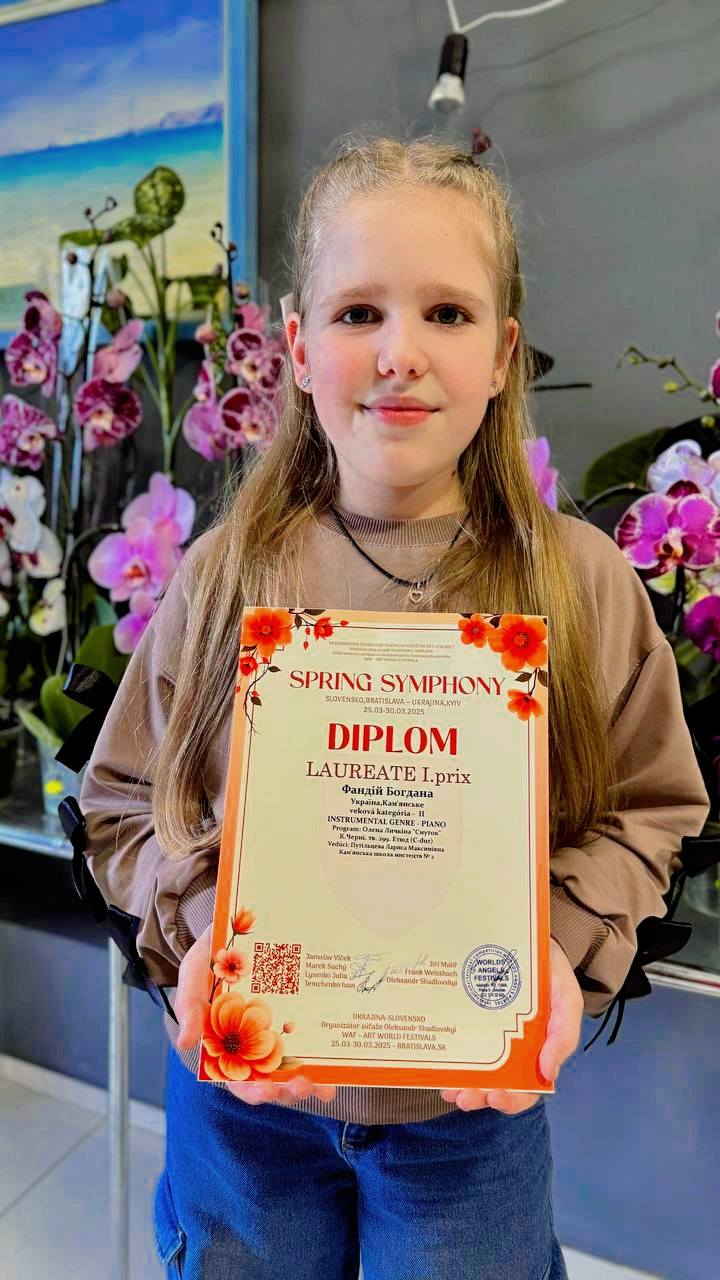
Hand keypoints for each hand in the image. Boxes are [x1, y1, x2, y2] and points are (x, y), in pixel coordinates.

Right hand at [175, 925, 336, 1106]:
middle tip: (300, 1086)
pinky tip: (337, 1066)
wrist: (243, 920)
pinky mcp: (300, 1011)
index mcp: (227, 1039)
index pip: (237, 1077)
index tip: (266, 1091)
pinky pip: (314, 1040)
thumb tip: (186, 1042)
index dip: (251, 1090)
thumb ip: (189, 1003)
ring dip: (309, 1082)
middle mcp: (255, 1039)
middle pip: (271, 1078)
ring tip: (322, 1086)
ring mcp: (280, 1027)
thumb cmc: (214, 951)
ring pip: (294, 1066)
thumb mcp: (195, 970)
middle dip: (286, 1090)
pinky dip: (324, 1057)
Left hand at [440, 938, 583, 1114]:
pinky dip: (450, 1063)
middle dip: (480, 1097)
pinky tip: (439, 1071)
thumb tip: (549, 1074)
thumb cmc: (551, 972)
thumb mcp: (566, 998)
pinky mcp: (470, 1021)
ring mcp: (489, 1037)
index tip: (497, 1096)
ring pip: (475, 1072)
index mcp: (537, 1051)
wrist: (527, 938)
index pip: (527, 1088)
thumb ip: (564, 1033)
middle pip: (497, 1086)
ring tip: (450, 1091)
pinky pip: (459, 1046)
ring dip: (462, 1087)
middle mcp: (512, 1050)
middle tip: (466, 1097)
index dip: (513, 1100)